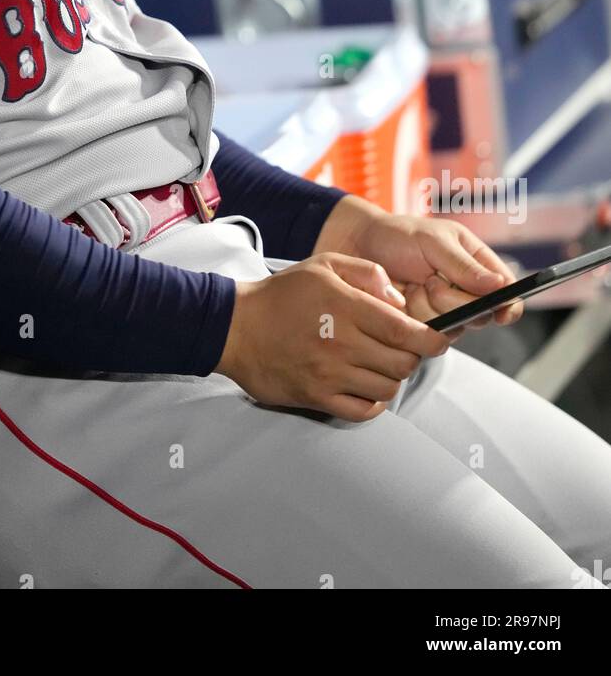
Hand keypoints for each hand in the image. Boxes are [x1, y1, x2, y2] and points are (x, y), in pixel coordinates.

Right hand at [214, 250, 451, 420]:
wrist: (236, 327)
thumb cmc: (282, 294)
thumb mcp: (324, 265)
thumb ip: (367, 273)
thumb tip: (399, 300)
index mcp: (345, 306)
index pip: (404, 331)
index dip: (431, 339)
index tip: (439, 339)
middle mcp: (340, 342)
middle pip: (402, 362)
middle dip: (411, 355)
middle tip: (402, 346)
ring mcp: (329, 374)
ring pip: (387, 387)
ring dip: (391, 376)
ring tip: (378, 362)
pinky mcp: (317, 397)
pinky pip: (363, 411)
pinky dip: (374, 402)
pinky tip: (365, 385)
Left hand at [312, 195, 523, 335]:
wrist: (360, 248)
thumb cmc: (399, 236)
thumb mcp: (433, 241)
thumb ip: (464, 265)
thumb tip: (499, 286)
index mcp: (477, 264)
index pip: (507, 291)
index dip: (509, 305)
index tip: (501, 311)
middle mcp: (467, 290)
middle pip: (481, 315)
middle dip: (454, 300)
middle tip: (431, 279)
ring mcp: (446, 310)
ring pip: (454, 327)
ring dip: (431, 307)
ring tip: (415, 283)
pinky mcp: (425, 325)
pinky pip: (429, 333)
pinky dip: (414, 316)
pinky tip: (403, 298)